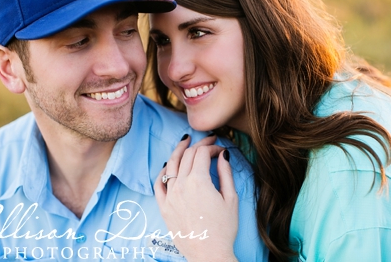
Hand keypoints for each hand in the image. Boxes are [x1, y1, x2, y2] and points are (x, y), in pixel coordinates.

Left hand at [154, 135, 239, 261]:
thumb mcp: (231, 199)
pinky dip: (164, 171)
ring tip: (186, 142)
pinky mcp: (164, 207)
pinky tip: (169, 165)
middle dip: (199, 145)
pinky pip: (158, 183)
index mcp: (199, 181)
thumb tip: (223, 156)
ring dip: (180, 151)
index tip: (221, 150)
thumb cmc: (223, 229)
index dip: (213, 147)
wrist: (208, 253)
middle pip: (187, 155)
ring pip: (172, 165)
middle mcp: (181, 185)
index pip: (202, 153)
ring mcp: (170, 196)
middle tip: (208, 141)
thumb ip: (226, 174)